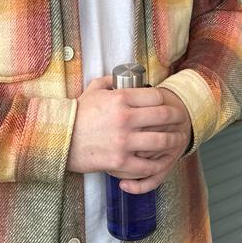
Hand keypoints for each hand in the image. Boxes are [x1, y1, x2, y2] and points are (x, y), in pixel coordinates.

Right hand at [66, 77, 188, 185]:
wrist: (60, 140)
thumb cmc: (77, 114)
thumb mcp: (93, 90)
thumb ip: (109, 81)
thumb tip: (120, 77)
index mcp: (121, 99)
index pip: (155, 97)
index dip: (165, 100)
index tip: (167, 103)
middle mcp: (126, 119)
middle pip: (163, 116)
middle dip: (176, 118)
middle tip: (181, 120)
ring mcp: (124, 141)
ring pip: (161, 141)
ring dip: (173, 141)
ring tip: (178, 140)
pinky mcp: (120, 162)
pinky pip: (147, 165)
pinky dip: (158, 164)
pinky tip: (161, 161)